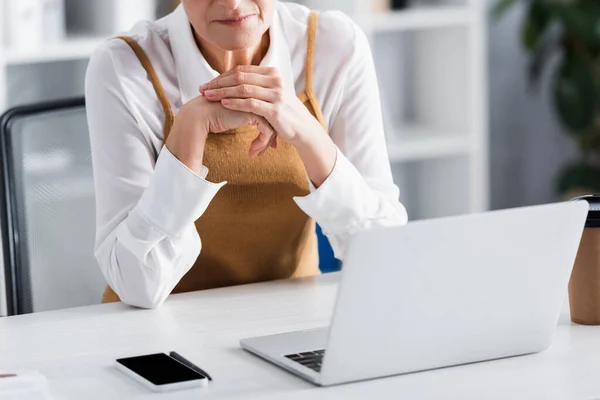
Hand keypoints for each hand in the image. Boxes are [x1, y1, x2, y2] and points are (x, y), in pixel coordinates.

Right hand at [166, 95, 274, 172]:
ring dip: (266, 142)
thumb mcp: (233, 116)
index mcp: (252, 95)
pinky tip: (252, 152)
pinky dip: (262, 142)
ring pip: (272, 124)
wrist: (200, 116)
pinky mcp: (252, 113)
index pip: (269, 110)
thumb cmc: (213, 116)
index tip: (272, 141)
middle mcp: (255, 97)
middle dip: (274, 135)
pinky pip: (266, 130)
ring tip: (257, 153)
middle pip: (273, 117)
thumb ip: (244, 116)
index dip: (272, 126)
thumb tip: (255, 125)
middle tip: (273, 147)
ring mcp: (254, 104)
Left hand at [200, 65, 336, 186]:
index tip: (208, 83)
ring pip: (243, 89)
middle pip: (239, 77)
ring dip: (223, 92)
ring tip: (208, 97)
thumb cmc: (285, 113)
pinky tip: (223, 105)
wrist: (304, 129)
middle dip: (218, 83)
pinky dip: (235, 103)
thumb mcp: (273, 94)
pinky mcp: (275, 110)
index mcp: (272, 74)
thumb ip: (258, 85)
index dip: (222, 75)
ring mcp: (276, 94)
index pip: (241, 70)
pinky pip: (251, 103)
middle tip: (202, 89)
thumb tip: (236, 81)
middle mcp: (275, 80)